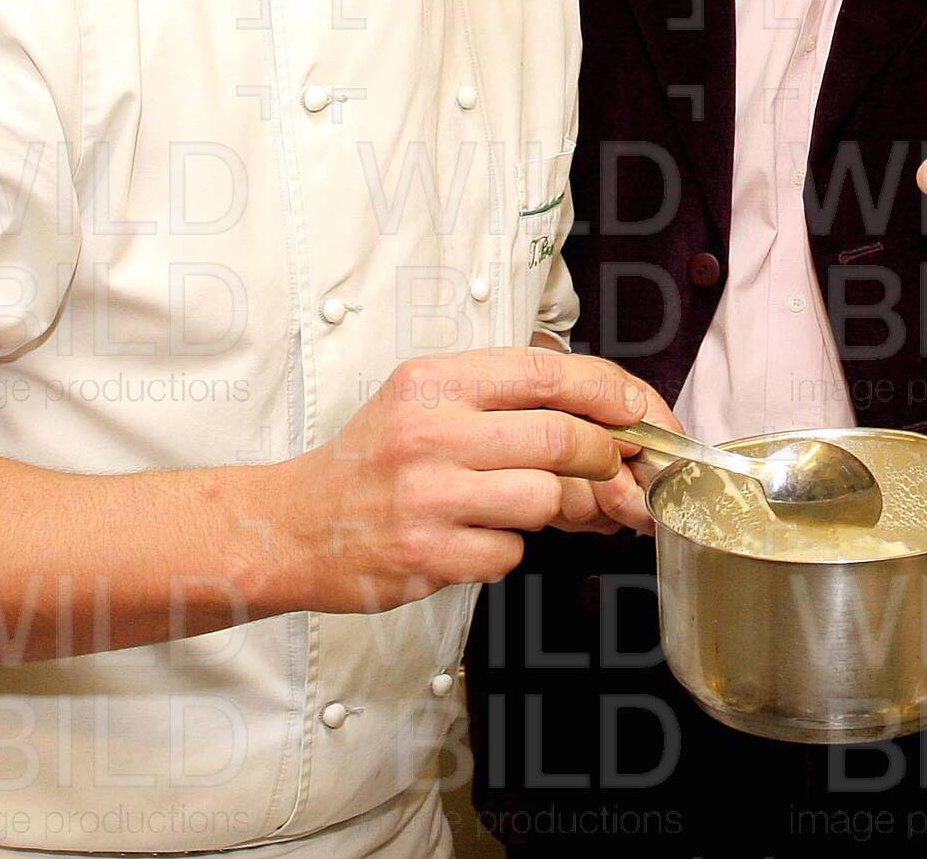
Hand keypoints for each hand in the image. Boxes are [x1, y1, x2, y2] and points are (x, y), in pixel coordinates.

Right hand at [290, 346, 673, 612]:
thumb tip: (602, 415)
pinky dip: (507, 549)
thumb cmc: (372, 461)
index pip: (547, 373)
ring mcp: (427, 496)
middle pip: (564, 439)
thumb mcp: (424, 401)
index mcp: (435, 382)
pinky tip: (473, 539)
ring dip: (555, 509)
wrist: (290, 527)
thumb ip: (502, 399)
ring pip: (546, 498)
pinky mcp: (426, 555)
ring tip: (522, 506)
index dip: (609, 391)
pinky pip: (510, 552)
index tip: (636, 410)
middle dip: (602, 459)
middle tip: (603, 470)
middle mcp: (430, 432)